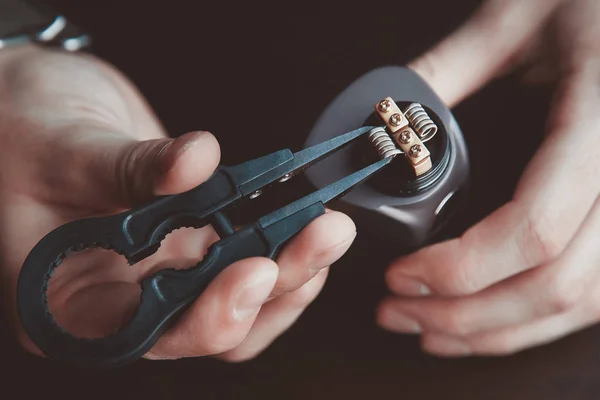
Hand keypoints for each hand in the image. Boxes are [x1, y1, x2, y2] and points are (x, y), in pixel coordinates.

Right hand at [0, 45, 355, 361]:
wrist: (28, 112)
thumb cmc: (19, 134)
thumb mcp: (65, 146)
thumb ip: (132, 163)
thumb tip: (196, 162)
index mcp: (70, 304)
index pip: (151, 334)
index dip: (212, 312)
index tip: (259, 267)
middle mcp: (119, 305)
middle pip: (209, 326)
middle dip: (273, 286)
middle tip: (319, 237)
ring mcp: (158, 280)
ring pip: (238, 308)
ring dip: (290, 273)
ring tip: (327, 230)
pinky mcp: (187, 252)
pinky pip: (242, 272)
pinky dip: (279, 253)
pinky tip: (303, 228)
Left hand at [377, 0, 599, 355]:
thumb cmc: (586, 2)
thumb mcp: (512, 20)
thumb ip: (443, 69)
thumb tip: (380, 119)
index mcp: (599, 123)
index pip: (534, 228)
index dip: (461, 269)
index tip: (400, 275)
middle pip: (556, 286)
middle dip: (467, 315)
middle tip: (398, 313)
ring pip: (581, 305)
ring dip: (499, 331)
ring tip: (431, 330)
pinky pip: (595, 294)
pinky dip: (535, 320)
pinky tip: (487, 321)